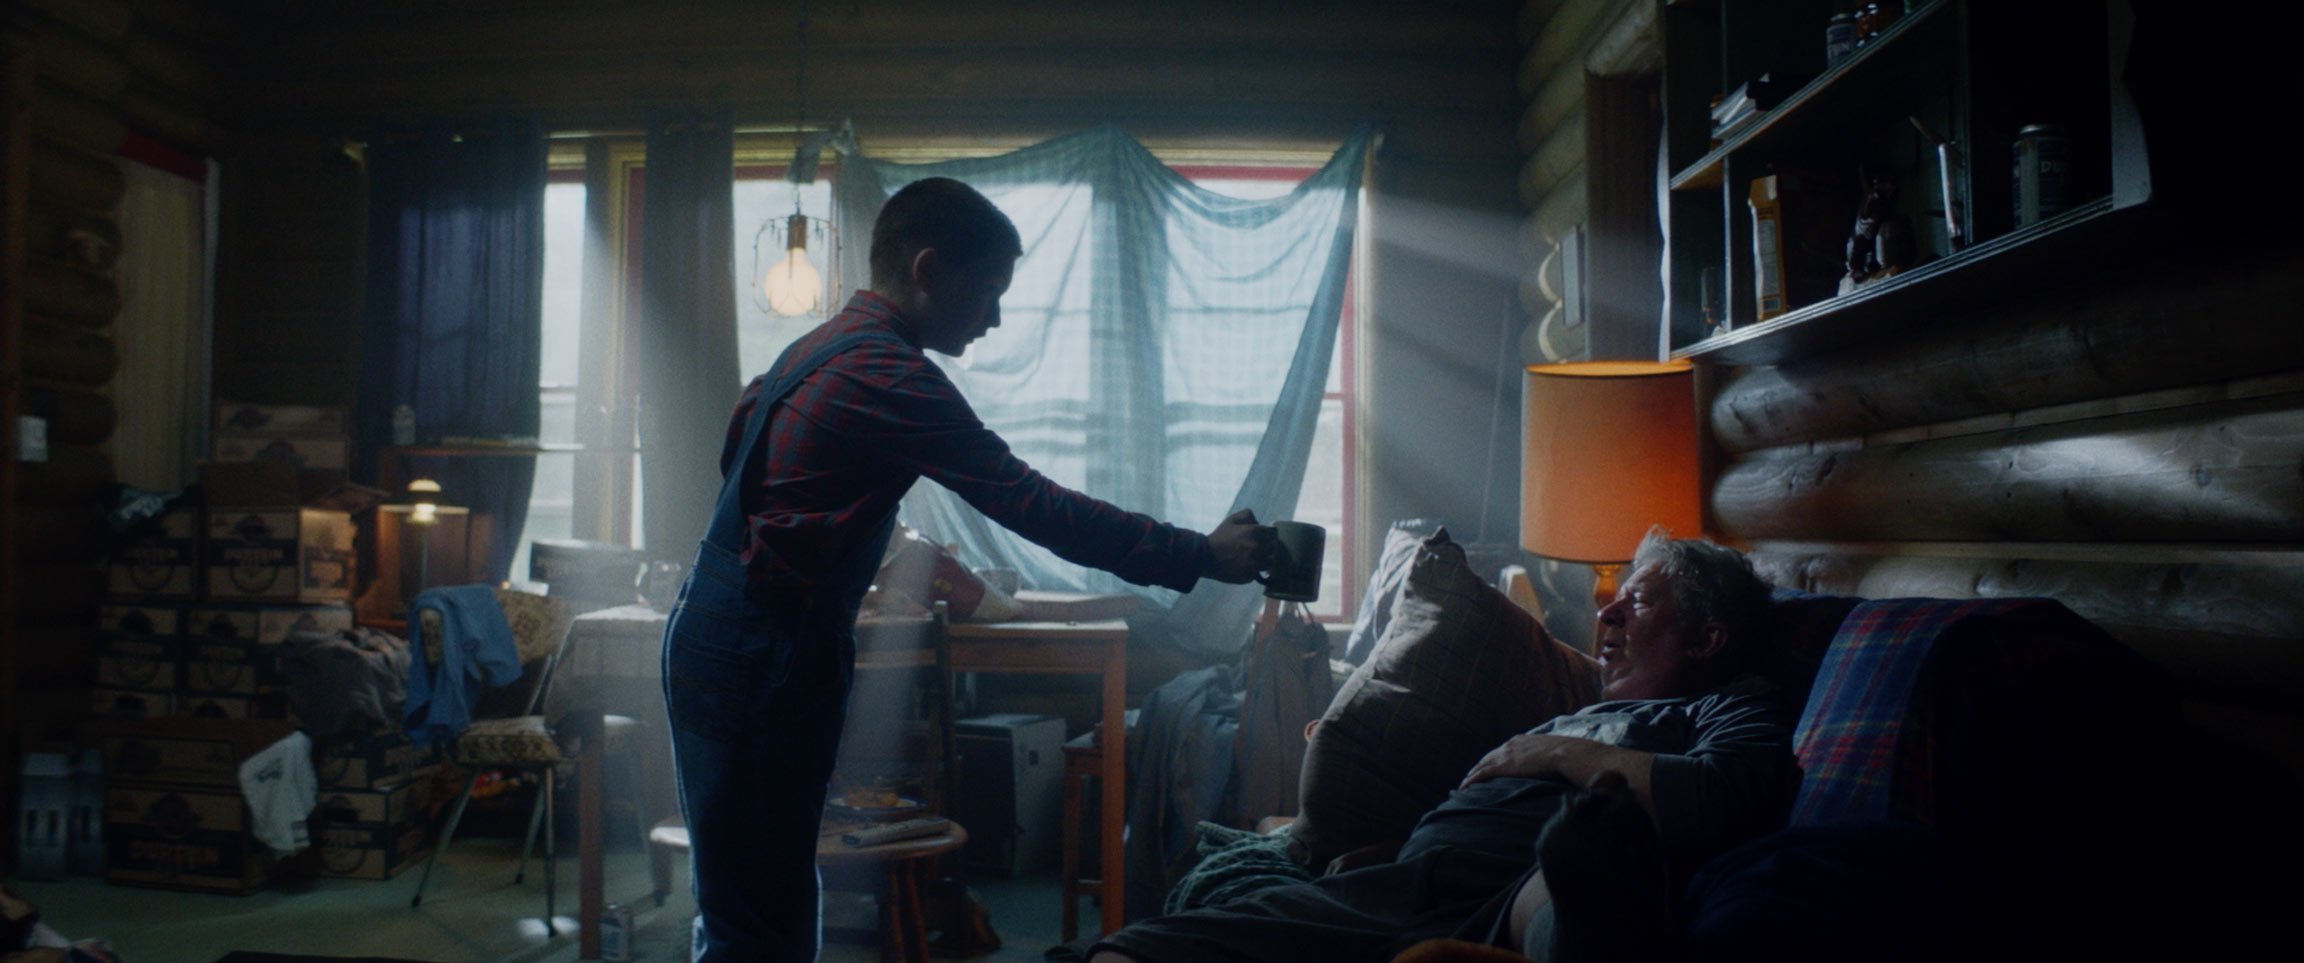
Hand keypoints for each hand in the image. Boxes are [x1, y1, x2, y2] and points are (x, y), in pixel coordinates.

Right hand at [1202, 508, 1274, 583]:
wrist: (1205, 558)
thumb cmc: (1220, 537)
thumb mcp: (1232, 519)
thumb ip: (1249, 516)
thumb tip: (1260, 524)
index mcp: (1255, 532)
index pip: (1274, 533)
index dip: (1269, 534)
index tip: (1263, 537)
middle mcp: (1258, 548)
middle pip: (1273, 548)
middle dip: (1267, 547)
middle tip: (1257, 548)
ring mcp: (1255, 564)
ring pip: (1269, 562)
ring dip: (1263, 560)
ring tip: (1253, 558)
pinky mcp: (1250, 576)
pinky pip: (1259, 572)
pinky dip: (1255, 570)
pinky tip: (1245, 566)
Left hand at [1459, 732, 1578, 787]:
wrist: (1566, 753)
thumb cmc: (1567, 755)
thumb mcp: (1555, 752)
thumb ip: (1550, 758)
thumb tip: (1558, 766)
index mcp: (1522, 740)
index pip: (1503, 750)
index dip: (1495, 759)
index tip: (1490, 766)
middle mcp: (1510, 745)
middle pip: (1488, 757)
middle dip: (1479, 766)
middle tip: (1471, 776)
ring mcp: (1505, 755)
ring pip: (1481, 765)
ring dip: (1472, 774)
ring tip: (1465, 784)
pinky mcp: (1503, 766)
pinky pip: (1481, 774)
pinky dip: (1471, 780)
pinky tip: (1464, 787)